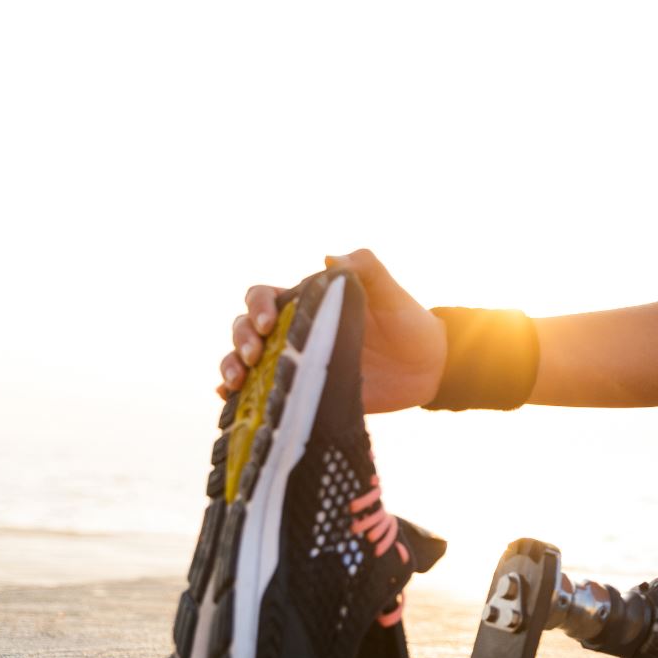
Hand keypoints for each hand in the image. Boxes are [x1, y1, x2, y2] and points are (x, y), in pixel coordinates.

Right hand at [217, 249, 448, 413]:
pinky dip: (238, 396)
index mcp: (308, 303)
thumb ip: (365, 268)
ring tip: (236, 381)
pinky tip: (229, 399)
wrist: (428, 367)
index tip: (269, 323)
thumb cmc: (408, 322)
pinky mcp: (303, 392)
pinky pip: (262, 394)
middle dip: (240, 338)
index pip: (264, 297)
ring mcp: (296, 363)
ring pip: (244, 360)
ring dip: (230, 366)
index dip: (257, 306)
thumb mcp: (391, 293)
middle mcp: (295, 332)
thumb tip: (329, 258)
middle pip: (245, 328)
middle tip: (254, 356)